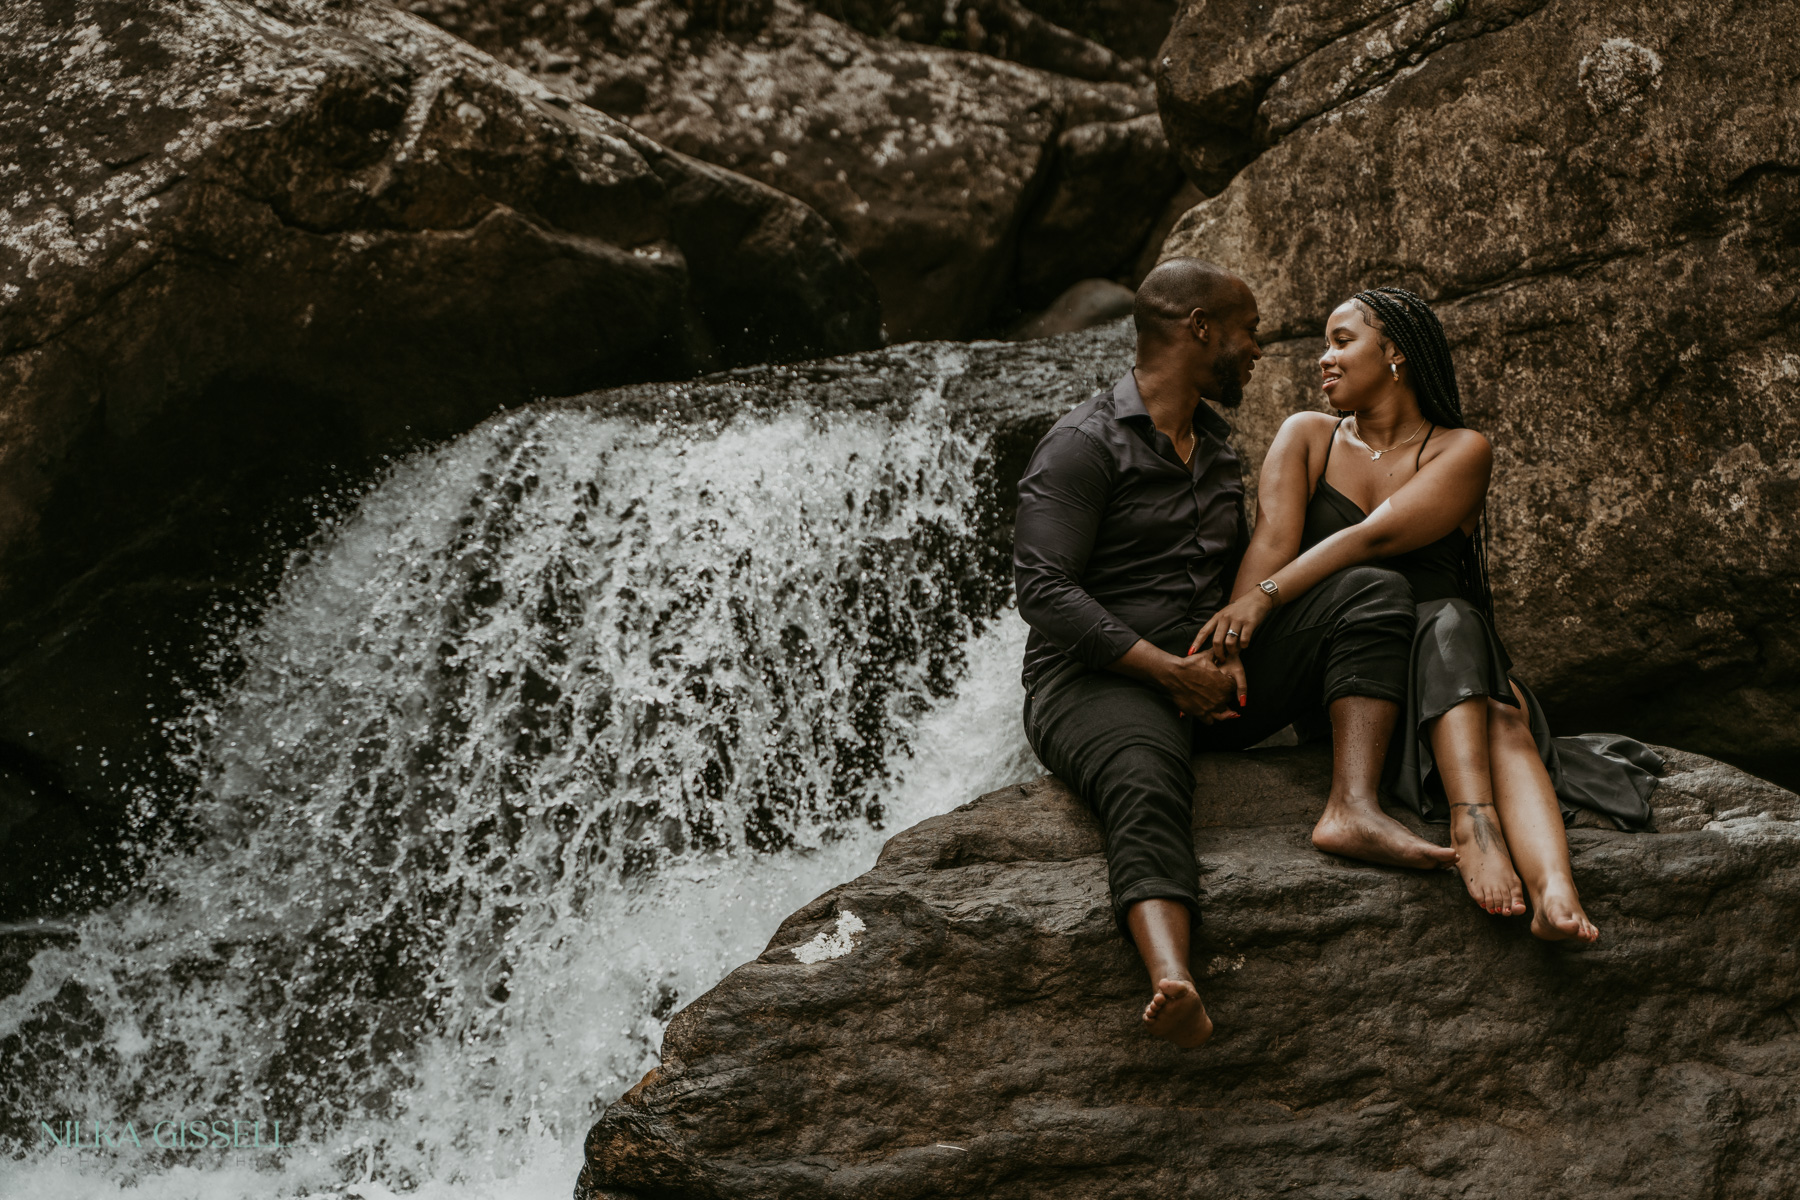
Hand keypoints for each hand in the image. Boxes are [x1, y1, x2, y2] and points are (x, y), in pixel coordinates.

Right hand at [1159, 650, 1238, 722]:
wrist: (1174, 674)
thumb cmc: (1190, 665)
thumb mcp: (1205, 656)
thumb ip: (1217, 654)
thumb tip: (1222, 649)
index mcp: (1226, 684)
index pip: (1234, 687)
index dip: (1228, 684)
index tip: (1221, 682)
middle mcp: (1221, 697)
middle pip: (1228, 700)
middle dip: (1222, 695)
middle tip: (1214, 690)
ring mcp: (1212, 707)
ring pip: (1223, 713)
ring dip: (1219, 709)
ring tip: (1214, 704)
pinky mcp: (1201, 714)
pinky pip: (1211, 721)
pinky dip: (1209, 717)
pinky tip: (1206, 710)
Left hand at [1188, 591, 1276, 706]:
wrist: (1257, 598)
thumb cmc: (1240, 610)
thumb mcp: (1226, 614)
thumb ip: (1220, 627)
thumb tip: (1216, 646)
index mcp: (1218, 617)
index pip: (1204, 631)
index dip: (1196, 643)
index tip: (1190, 653)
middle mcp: (1225, 618)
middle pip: (1217, 641)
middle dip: (1218, 654)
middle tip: (1222, 659)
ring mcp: (1237, 620)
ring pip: (1230, 643)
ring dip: (1232, 651)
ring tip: (1235, 652)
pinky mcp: (1249, 623)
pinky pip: (1243, 640)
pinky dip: (1244, 646)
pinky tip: (1244, 645)